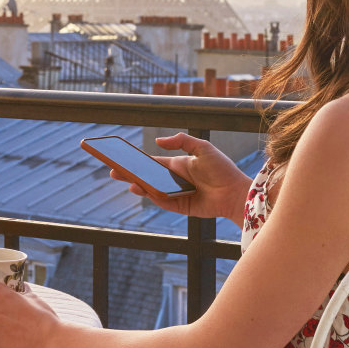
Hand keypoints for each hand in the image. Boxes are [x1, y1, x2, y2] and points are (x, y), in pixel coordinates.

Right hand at [118, 133, 251, 221]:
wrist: (235, 192)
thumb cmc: (222, 168)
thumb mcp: (203, 148)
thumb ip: (182, 140)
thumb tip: (158, 142)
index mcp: (178, 165)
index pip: (152, 162)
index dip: (137, 161)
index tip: (121, 158)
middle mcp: (174, 180)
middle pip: (147, 177)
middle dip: (130, 174)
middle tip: (113, 171)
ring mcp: (176, 194)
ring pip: (152, 190)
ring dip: (139, 186)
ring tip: (127, 181)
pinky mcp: (181, 207)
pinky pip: (163, 202)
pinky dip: (152, 197)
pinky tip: (142, 190)